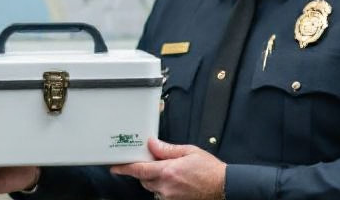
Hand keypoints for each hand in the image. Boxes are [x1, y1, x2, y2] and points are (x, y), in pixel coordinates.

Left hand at [110, 138, 225, 199]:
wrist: (223, 187)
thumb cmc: (209, 170)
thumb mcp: (189, 151)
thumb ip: (167, 149)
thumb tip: (151, 144)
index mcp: (168, 171)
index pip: (139, 170)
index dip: (125, 168)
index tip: (115, 167)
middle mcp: (166, 187)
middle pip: (144, 179)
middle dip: (146, 170)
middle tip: (156, 162)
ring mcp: (169, 197)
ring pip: (152, 187)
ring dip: (155, 179)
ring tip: (172, 171)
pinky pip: (161, 194)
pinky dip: (164, 187)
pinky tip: (176, 181)